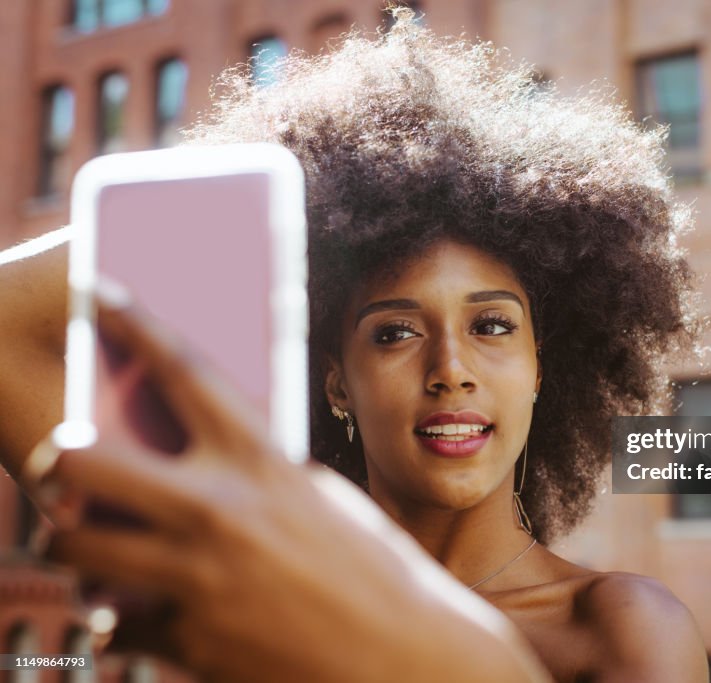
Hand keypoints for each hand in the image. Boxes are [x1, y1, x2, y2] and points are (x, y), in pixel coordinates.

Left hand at [29, 292, 548, 682]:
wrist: (402, 655)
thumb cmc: (373, 568)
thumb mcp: (319, 498)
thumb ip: (255, 472)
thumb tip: (198, 457)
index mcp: (262, 463)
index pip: (184, 369)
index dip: (132, 320)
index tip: (94, 292)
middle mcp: (218, 512)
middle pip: (83, 459)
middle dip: (52, 453)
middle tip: (53, 454)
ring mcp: (194, 579)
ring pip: (73, 544)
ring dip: (67, 537)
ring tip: (77, 534)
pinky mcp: (186, 642)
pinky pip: (114, 624)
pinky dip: (118, 615)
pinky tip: (135, 609)